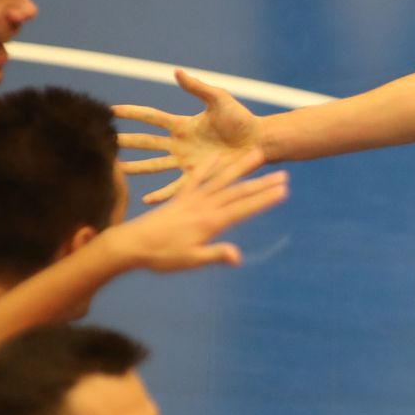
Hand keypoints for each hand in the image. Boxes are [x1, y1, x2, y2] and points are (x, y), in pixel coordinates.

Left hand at [103, 149, 287, 270]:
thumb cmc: (161, 256)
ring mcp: (192, 199)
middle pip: (238, 192)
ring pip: (222, 180)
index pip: (243, 209)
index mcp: (210, 222)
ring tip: (257, 154)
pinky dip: (208, 166)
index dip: (264, 200)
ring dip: (241, 167)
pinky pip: (196, 177)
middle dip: (262, 184)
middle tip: (283, 174)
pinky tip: (219, 156)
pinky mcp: (181, 197)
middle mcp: (204, 207)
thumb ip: (215, 255)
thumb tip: (238, 256)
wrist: (131, 244)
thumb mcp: (190, 260)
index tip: (283, 191)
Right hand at [115, 69, 264, 204]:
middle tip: (102, 143)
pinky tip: (146, 199)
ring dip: (136, 168)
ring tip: (116, 170)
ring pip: (154, 165)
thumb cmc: (241, 119)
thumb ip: (198, 88)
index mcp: (183, 125)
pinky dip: (161, 193)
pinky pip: (175, 186)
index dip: (133, 114)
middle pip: (146, 143)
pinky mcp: (198, 176)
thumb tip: (176, 72)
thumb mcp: (219, 100)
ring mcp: (186, 162)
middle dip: (125, 143)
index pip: (151, 118)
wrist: (259, 141)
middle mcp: (180, 144)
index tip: (111, 111)